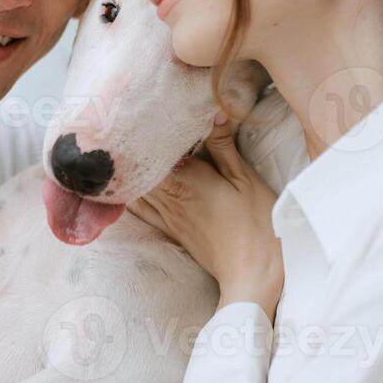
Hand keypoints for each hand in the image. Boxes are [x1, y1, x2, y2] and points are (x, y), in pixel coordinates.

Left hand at [128, 113, 283, 320]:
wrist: (252, 273)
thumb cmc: (256, 224)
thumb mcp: (245, 178)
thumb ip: (223, 145)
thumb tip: (212, 111)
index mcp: (186, 178)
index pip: (154, 148)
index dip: (144, 129)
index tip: (143, 109)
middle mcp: (168, 196)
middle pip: (137, 167)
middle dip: (132, 147)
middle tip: (131, 124)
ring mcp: (166, 215)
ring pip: (134, 187)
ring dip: (129, 170)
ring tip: (127, 151)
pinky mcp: (170, 230)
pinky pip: (139, 210)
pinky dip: (129, 195)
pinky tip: (127, 186)